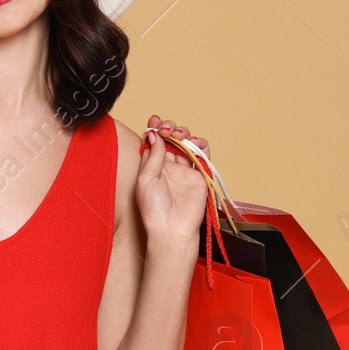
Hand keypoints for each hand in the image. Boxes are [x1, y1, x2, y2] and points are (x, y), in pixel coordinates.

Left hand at [136, 114, 210, 242]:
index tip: (154, 121)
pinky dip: (201, 144)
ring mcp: (184, 169)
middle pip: (171, 138)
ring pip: (187, 143)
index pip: (154, 140)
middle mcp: (168, 166)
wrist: (173, 229)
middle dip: (169, 128)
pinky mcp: (200, 175)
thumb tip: (154, 133)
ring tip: (179, 135)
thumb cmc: (154, 209)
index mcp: (152, 166)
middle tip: (167, 130)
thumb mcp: (145, 179)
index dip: (155, 128)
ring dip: (184, 133)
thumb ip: (152, 156)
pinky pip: (203, 154)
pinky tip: (194, 142)